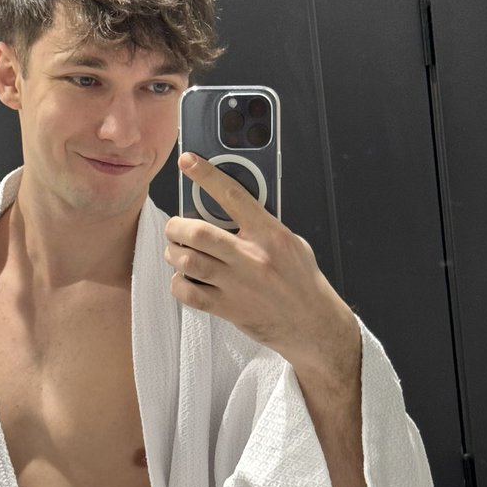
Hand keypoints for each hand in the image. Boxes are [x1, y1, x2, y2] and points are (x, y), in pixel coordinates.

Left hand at [165, 152, 360, 391]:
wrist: (313, 324)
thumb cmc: (301, 281)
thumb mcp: (290, 242)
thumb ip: (261, 225)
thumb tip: (227, 209)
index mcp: (270, 235)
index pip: (232, 195)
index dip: (206, 175)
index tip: (188, 162)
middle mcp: (252, 258)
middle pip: (198, 233)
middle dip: (176, 227)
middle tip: (175, 228)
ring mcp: (238, 285)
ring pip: (188, 262)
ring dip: (174, 254)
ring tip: (177, 253)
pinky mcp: (228, 308)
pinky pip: (188, 293)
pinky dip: (179, 283)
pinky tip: (185, 280)